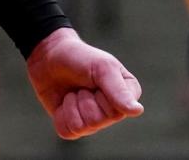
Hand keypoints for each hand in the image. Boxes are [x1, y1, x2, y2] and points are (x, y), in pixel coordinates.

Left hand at [26, 28, 142, 139]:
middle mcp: (113, 111)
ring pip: (81, 128)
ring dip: (71, 105)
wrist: (50, 56)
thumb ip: (119, 89)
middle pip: (97, 122)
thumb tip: (137, 111)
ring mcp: (94, 121)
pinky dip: (60, 115)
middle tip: (82, 84)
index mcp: (127, 94)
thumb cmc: (80, 57)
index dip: (100, 95)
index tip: (97, 78)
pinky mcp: (73, 126)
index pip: (117, 112)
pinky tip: (63, 102)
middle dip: (84, 99)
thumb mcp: (102, 67)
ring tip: (73, 91)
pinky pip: (67, 132)